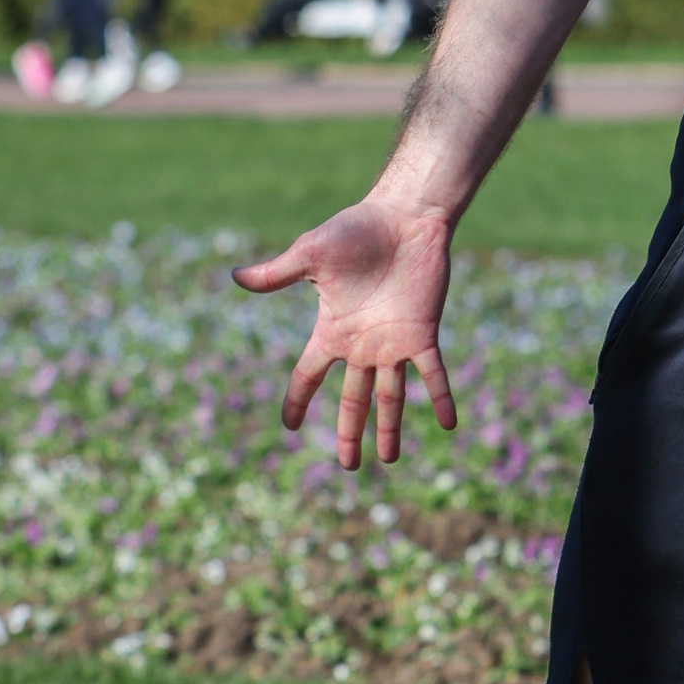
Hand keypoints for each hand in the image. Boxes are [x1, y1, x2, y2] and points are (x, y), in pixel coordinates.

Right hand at [234, 195, 456, 466]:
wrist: (402, 216)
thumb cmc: (355, 231)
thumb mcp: (309, 254)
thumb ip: (276, 273)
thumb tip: (234, 276)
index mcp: (333, 331)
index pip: (308, 374)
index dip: (298, 399)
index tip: (290, 426)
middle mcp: (362, 345)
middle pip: (353, 399)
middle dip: (349, 432)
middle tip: (349, 467)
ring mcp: (394, 343)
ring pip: (391, 397)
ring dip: (389, 428)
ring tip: (389, 460)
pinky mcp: (423, 334)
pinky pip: (433, 374)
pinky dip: (441, 397)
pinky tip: (449, 424)